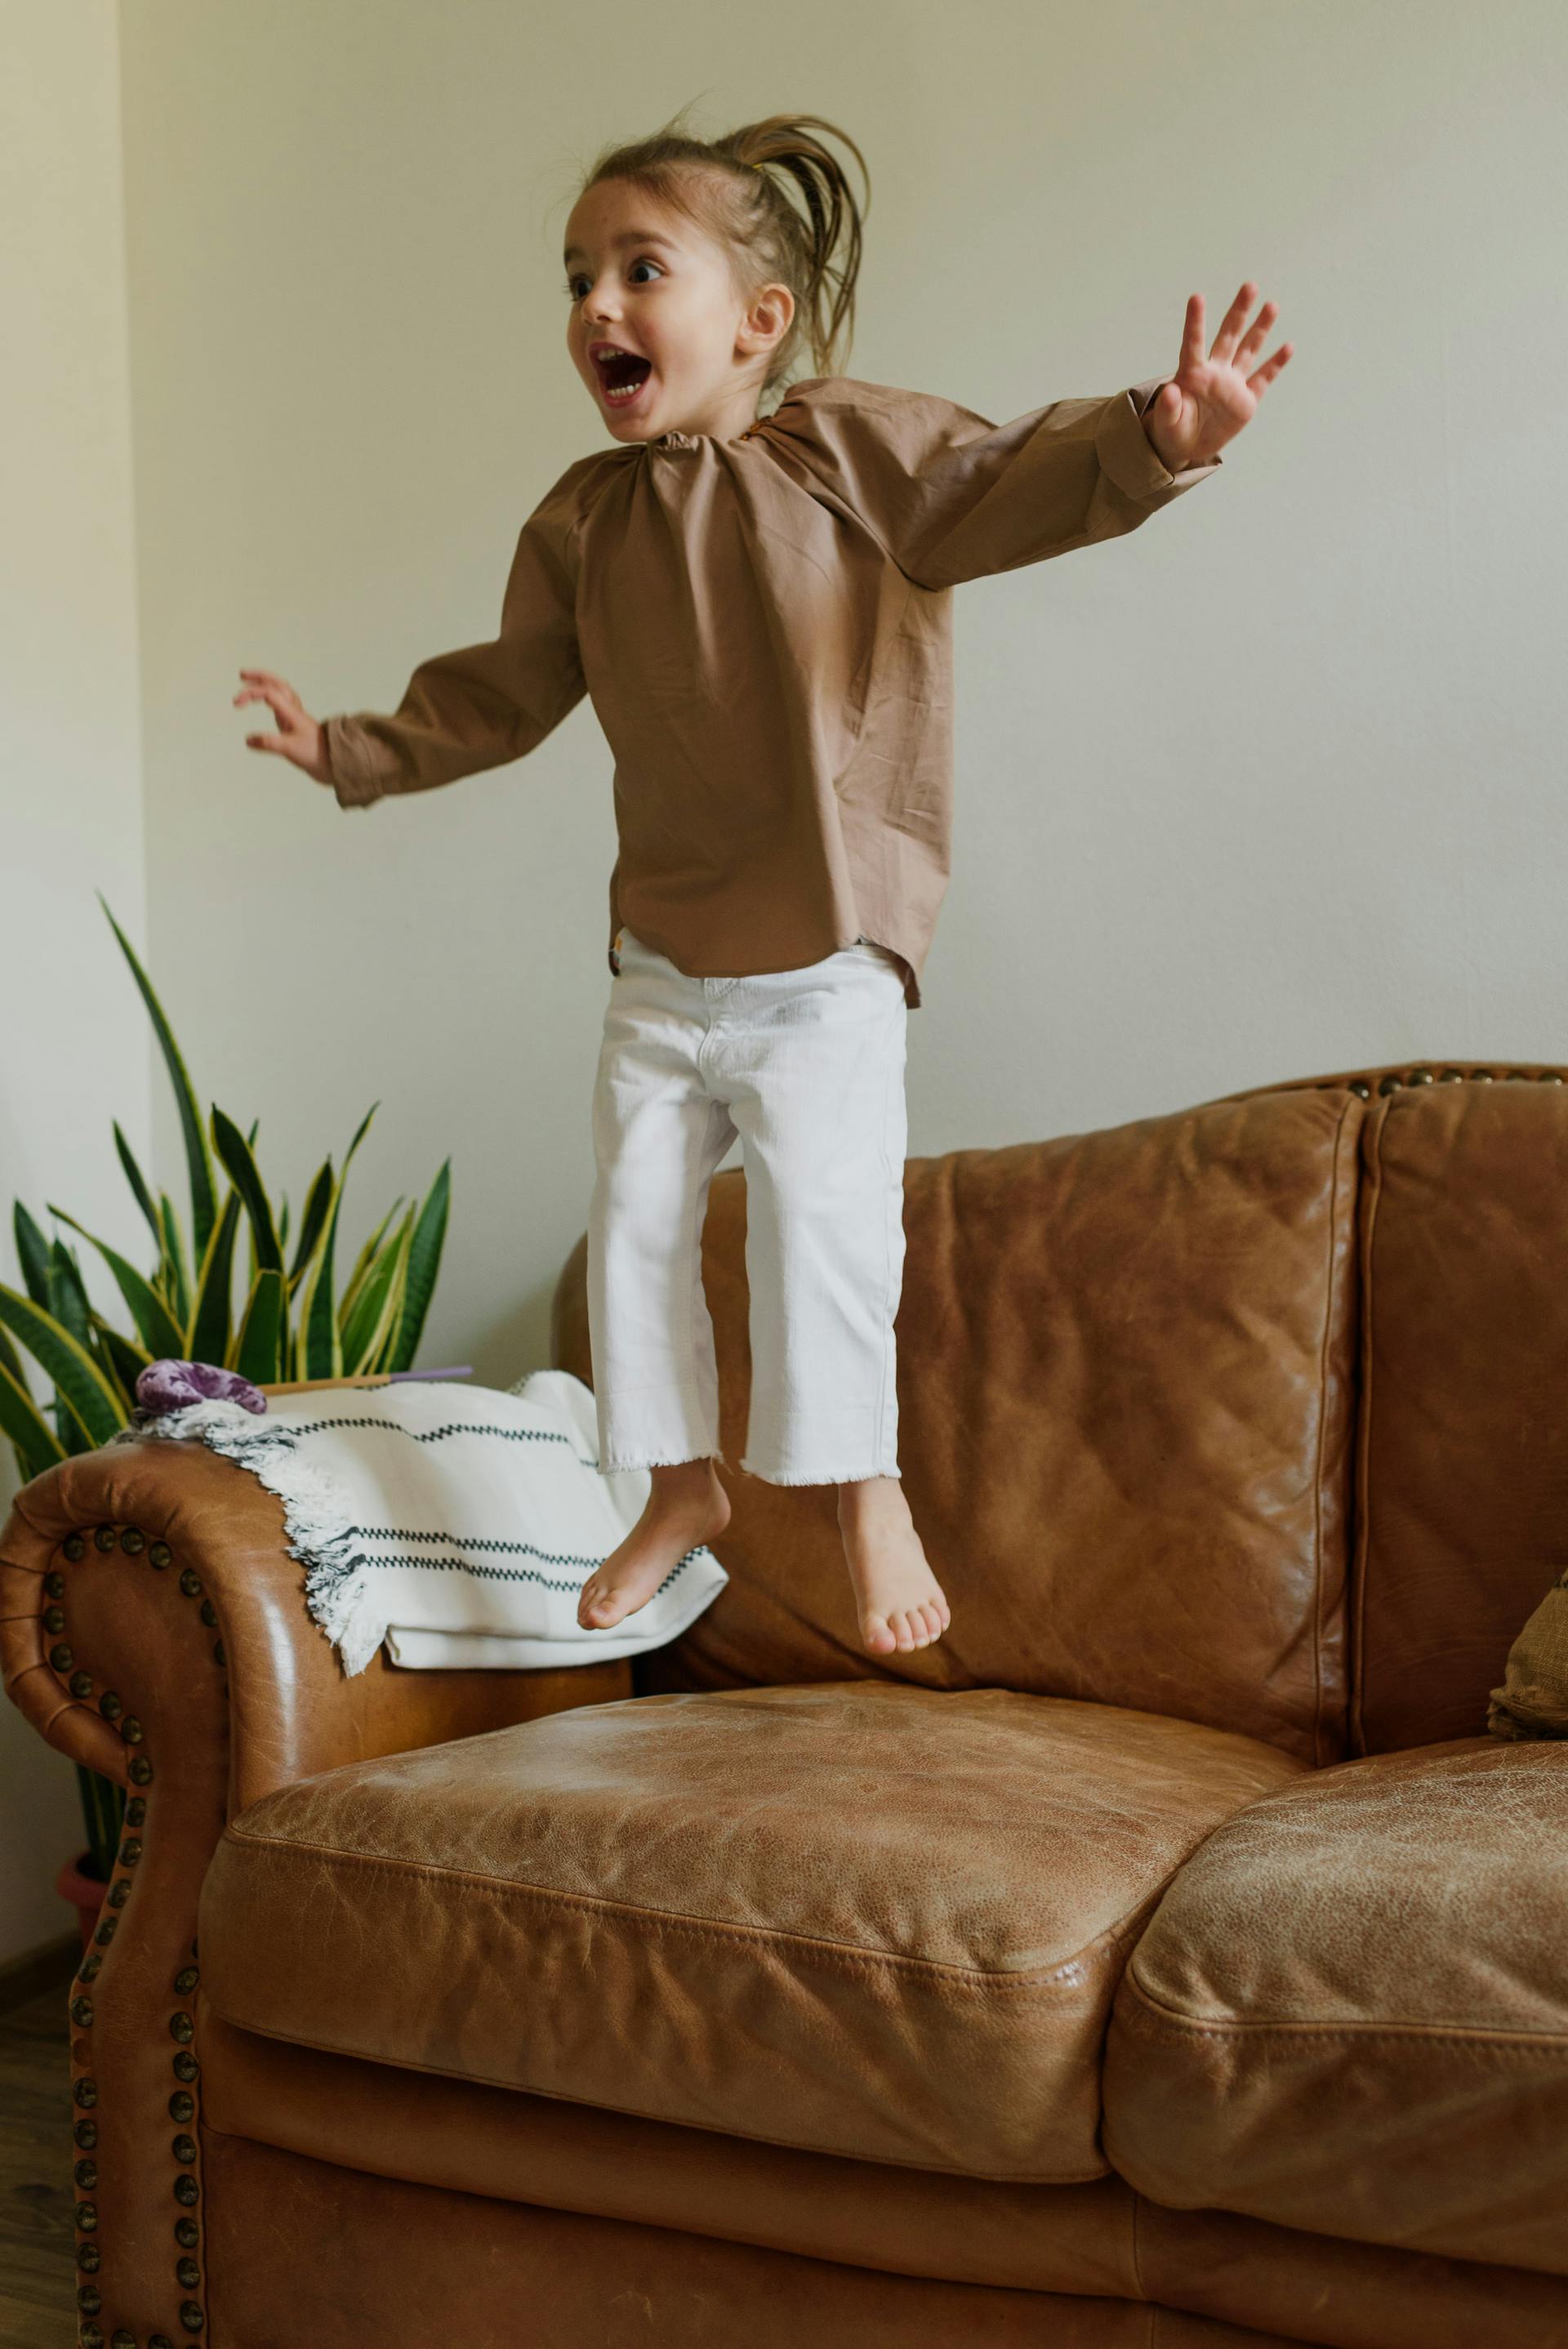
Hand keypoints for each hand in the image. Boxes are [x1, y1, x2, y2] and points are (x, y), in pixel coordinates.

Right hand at [233, 669, 332, 784]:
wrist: (334, 764)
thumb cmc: (316, 754)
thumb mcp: (290, 749)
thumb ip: (269, 743)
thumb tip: (248, 740)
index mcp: (292, 712)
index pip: (269, 692)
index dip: (251, 693)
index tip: (236, 704)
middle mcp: (293, 710)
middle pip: (277, 684)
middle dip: (259, 676)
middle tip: (241, 674)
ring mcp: (295, 716)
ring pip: (281, 691)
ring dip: (266, 684)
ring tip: (250, 683)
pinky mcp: (295, 724)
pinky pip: (283, 704)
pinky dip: (271, 698)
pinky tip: (265, 703)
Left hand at [1144, 282, 1292, 471]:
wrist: (1188, 445)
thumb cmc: (1172, 429)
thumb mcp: (1166, 423)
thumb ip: (1168, 408)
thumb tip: (1169, 392)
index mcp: (1192, 374)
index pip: (1194, 344)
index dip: (1195, 322)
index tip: (1196, 297)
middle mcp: (1215, 371)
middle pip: (1229, 336)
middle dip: (1239, 312)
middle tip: (1250, 286)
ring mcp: (1232, 383)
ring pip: (1248, 350)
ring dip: (1260, 328)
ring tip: (1271, 305)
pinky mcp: (1246, 399)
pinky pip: (1263, 378)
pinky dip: (1275, 364)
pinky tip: (1288, 346)